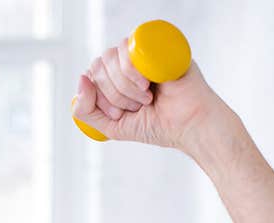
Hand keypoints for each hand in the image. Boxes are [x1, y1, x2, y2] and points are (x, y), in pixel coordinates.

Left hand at [72, 37, 225, 151]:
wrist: (192, 126)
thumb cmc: (160, 127)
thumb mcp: (114, 127)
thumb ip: (87, 112)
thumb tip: (81, 80)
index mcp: (117, 79)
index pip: (91, 75)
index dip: (99, 97)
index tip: (119, 113)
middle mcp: (127, 63)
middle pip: (98, 65)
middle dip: (114, 94)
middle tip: (137, 107)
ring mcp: (141, 53)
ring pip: (110, 56)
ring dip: (124, 86)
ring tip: (146, 99)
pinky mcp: (156, 46)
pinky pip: (128, 46)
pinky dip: (131, 70)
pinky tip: (147, 84)